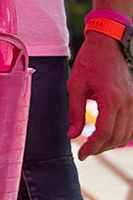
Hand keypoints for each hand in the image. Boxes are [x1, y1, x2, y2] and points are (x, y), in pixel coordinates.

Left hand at [67, 32, 132, 158]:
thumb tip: (72, 135)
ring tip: (94, 145)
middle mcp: (126, 103)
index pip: (104, 132)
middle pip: (116, 137)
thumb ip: (74, 111)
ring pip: (126, 135)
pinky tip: (107, 137)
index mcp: (111, 98)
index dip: (92, 146)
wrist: (108, 44)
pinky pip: (131, 127)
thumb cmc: (89, 62)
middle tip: (85, 152)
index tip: (81, 155)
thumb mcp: (75, 84)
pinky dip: (120, 136)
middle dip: (100, 148)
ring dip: (110, 144)